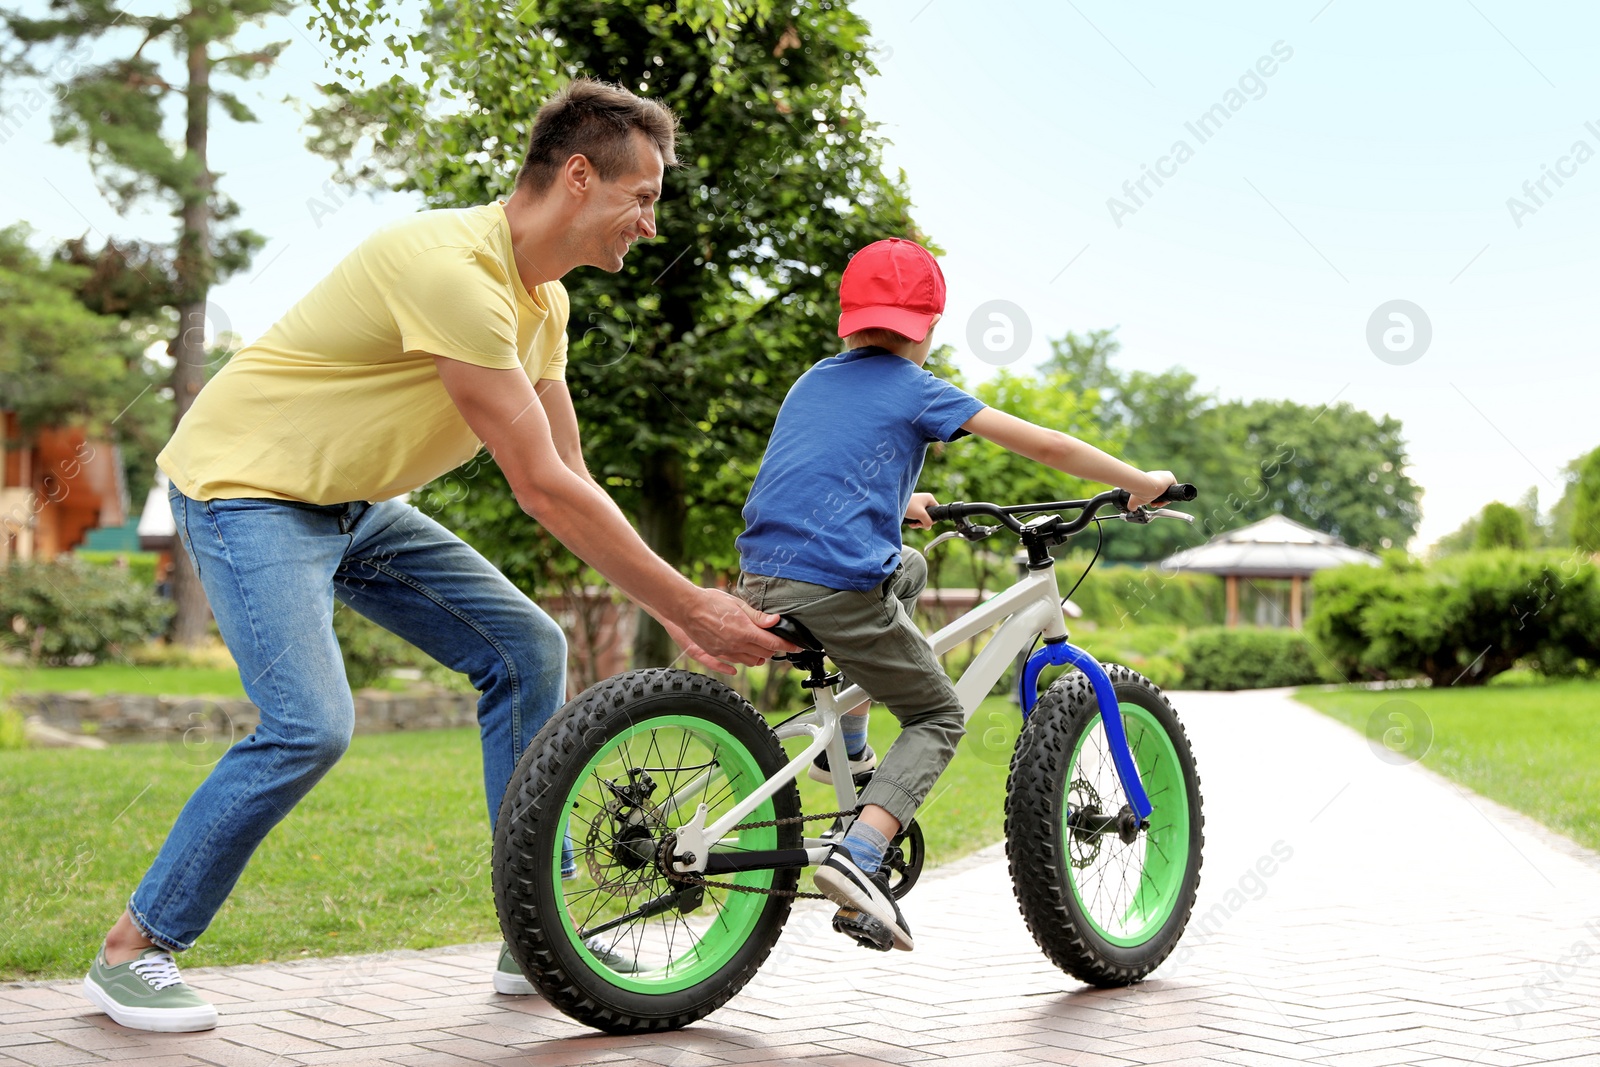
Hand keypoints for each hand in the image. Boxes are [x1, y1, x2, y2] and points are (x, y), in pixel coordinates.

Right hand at [665, 589, 798, 673]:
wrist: (686, 608)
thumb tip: (775, 621)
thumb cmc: (711, 602)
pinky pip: (733, 663)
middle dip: (774, 649)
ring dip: (760, 656)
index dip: (788, 646)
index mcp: (745, 632)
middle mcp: (737, 645)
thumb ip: (758, 616)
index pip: (773, 644)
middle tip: (778, 642)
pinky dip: (743, 661)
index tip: (797, 647)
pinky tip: (745, 660)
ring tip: (763, 648)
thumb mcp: (738, 604)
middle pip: (764, 654)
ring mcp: (725, 652)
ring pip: (750, 662)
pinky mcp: (715, 653)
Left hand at [904, 492, 938, 529]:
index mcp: (929, 498)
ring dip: (918, 523)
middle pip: (929, 515)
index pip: (936, 511)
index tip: (925, 523)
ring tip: (912, 524)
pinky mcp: (912, 508)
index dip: (932, 519)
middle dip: (923, 522)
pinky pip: (916, 516)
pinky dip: (914, 521)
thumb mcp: (921, 515)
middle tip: (917, 524)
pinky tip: (910, 523)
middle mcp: (924, 500)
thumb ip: (928, 522)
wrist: (894, 504)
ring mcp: (918, 504)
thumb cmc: (908, 505)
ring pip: (922, 517)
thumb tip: (928, 527)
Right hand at [1127, 470, 1176, 509]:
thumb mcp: (1134, 499)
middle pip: (1161, 492)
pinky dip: (1170, 496)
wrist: (1144, 486)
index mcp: (1148, 480)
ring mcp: (1163, 477)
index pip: (1154, 490)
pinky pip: (1172, 489)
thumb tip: (1131, 509)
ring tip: (1158, 505)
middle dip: (1158, 500)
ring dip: (1163, 500)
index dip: (1153, 499)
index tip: (1150, 504)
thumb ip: (1132, 505)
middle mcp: (1156, 477)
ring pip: (1166, 491)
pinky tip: (1164, 501)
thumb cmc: (1138, 490)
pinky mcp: (1170, 477)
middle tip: (1154, 505)